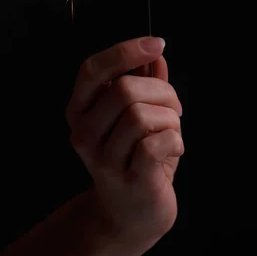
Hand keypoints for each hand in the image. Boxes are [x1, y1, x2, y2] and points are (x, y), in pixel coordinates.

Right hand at [66, 37, 183, 250]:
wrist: (133, 212)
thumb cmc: (136, 155)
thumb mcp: (138, 112)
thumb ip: (144, 80)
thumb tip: (155, 52)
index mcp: (81, 109)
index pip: (93, 69)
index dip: (126, 51)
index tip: (157, 43)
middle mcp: (84, 133)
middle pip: (124, 89)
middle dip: (162, 91)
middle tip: (174, 107)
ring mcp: (103, 159)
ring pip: (140, 115)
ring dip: (170, 118)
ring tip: (172, 131)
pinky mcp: (128, 180)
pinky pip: (155, 143)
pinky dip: (175, 140)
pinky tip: (174, 149)